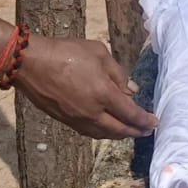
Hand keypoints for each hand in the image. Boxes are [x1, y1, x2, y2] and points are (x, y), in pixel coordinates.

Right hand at [12, 34, 158, 138]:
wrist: (31, 63)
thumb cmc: (67, 52)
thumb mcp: (99, 53)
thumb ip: (118, 73)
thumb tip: (132, 91)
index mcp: (103, 93)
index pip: (130, 113)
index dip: (144, 120)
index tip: (155, 122)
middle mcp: (91, 111)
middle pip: (118, 129)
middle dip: (135, 131)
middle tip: (146, 131)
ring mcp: (76, 118)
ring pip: (102, 133)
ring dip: (119, 134)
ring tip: (130, 131)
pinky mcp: (64, 120)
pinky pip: (89, 131)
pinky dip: (102, 132)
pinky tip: (106, 128)